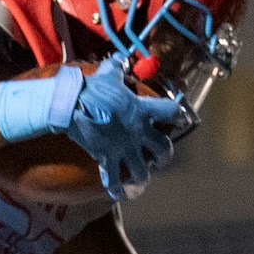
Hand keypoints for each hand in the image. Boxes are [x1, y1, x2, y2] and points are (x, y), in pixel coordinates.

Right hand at [63, 62, 182, 199]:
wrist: (72, 104)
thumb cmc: (92, 88)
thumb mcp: (108, 74)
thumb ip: (118, 67)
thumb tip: (121, 59)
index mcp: (142, 110)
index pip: (171, 112)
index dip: (178, 115)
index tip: (182, 119)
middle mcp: (138, 131)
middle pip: (163, 149)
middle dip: (163, 156)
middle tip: (159, 158)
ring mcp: (124, 147)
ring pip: (142, 170)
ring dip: (143, 175)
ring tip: (141, 177)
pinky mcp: (107, 157)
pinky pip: (114, 179)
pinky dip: (116, 188)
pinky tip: (119, 194)